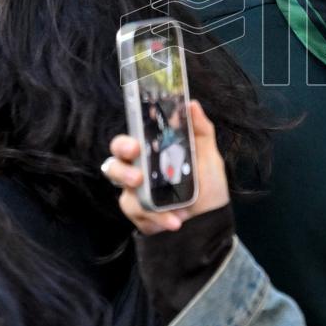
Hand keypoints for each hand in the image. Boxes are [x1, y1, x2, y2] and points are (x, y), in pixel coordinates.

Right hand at [103, 100, 229, 233]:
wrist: (211, 219)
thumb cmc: (207, 184)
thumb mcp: (208, 156)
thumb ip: (200, 130)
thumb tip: (192, 104)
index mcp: (151, 154)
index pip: (127, 143)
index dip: (124, 143)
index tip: (135, 145)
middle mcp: (139, 172)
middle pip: (113, 166)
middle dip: (122, 171)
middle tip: (138, 178)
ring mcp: (138, 195)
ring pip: (124, 197)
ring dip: (144, 203)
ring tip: (168, 208)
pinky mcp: (141, 216)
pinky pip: (139, 216)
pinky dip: (158, 219)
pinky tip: (175, 221)